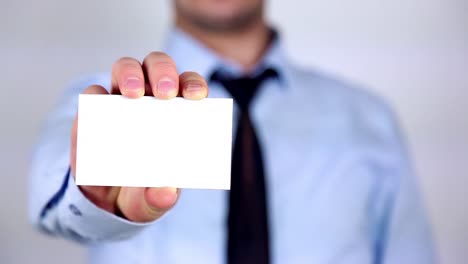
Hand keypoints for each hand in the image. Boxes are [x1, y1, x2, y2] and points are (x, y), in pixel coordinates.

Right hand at [70, 52, 207, 221]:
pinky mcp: (93, 111)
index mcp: (177, 112)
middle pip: (158, 67)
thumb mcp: (153, 200)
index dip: (194, 85)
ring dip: (131, 74)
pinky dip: (97, 95)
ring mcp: (120, 101)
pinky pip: (93, 94)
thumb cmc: (142, 191)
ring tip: (133, 94)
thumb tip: (165, 192)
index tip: (197, 96)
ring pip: (126, 68)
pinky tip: (100, 106)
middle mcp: (150, 98)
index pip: (189, 87)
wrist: (108, 202)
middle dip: (164, 73)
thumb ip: (160, 198)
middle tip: (165, 93)